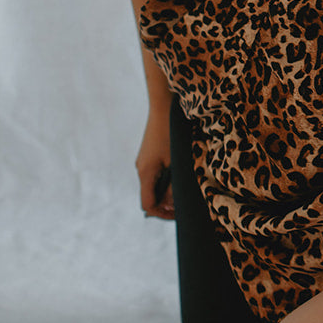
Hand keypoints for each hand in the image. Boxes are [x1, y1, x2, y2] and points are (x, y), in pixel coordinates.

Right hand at [136, 102, 174, 219]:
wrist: (162, 108)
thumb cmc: (171, 134)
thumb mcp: (175, 162)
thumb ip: (173, 184)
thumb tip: (172, 203)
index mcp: (145, 173)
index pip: (147, 205)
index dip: (162, 214)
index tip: (177, 214)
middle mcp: (140, 169)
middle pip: (149, 196)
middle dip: (165, 204)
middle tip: (182, 205)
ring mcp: (143, 162)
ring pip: (152, 186)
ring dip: (165, 192)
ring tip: (181, 191)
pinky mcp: (147, 155)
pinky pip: (153, 175)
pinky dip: (163, 181)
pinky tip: (176, 177)